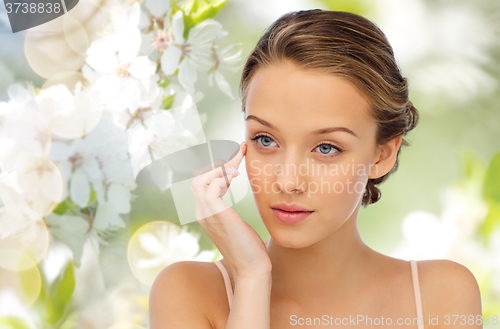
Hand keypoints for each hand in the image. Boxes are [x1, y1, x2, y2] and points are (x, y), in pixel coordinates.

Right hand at [190, 141, 271, 279]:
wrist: (253, 269)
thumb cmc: (250, 249)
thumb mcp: (237, 226)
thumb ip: (230, 214)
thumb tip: (233, 208)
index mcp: (206, 215)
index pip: (203, 184)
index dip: (218, 169)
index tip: (236, 157)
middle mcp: (202, 213)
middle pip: (199, 179)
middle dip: (218, 163)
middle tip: (239, 152)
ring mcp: (207, 215)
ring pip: (201, 180)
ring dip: (220, 168)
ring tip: (238, 162)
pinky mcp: (217, 216)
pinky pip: (210, 188)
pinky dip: (221, 177)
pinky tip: (236, 176)